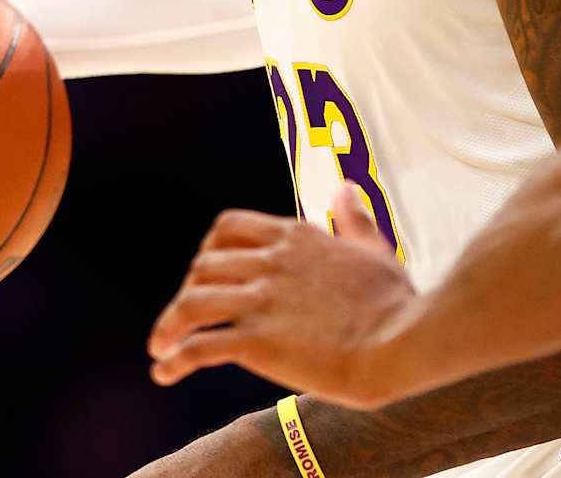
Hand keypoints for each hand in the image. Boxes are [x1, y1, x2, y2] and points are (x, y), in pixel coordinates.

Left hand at [148, 184, 418, 407]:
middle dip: (188, 290)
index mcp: (296, 237)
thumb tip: (345, 189)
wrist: (399, 343)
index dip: (210, 251)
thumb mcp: (373, 248)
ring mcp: (261, 300)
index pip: (229, 227)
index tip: (207, 274)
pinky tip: (166, 372)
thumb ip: (353, 219)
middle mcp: (271, 262)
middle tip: (185, 317)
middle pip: (202, 265)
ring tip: (161, 347)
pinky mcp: (256, 341)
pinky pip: (198, 346)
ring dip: (169, 325)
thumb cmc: (394, 302)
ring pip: (190, 302)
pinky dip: (174, 359)